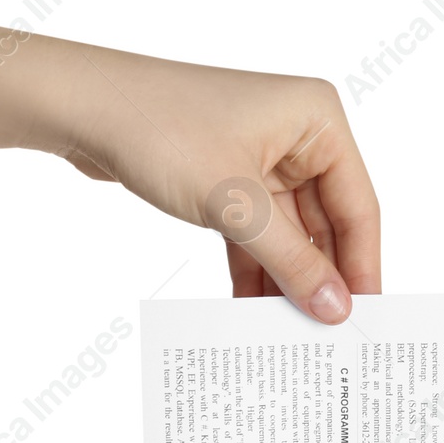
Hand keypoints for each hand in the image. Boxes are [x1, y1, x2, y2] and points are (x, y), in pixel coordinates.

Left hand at [0, 9, 379, 322]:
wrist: (81, 108)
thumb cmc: (159, 127)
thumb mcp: (234, 204)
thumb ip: (291, 260)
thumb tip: (335, 308)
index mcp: (317, 119)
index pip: (358, 206)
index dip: (362, 265)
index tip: (362, 317)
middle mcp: (298, 134)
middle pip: (327, 223)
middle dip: (321, 278)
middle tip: (327, 335)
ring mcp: (264, 156)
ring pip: (290, 233)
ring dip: (286, 279)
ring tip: (289, 332)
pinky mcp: (230, 177)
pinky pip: (257, 233)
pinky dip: (255, 268)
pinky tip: (252, 309)